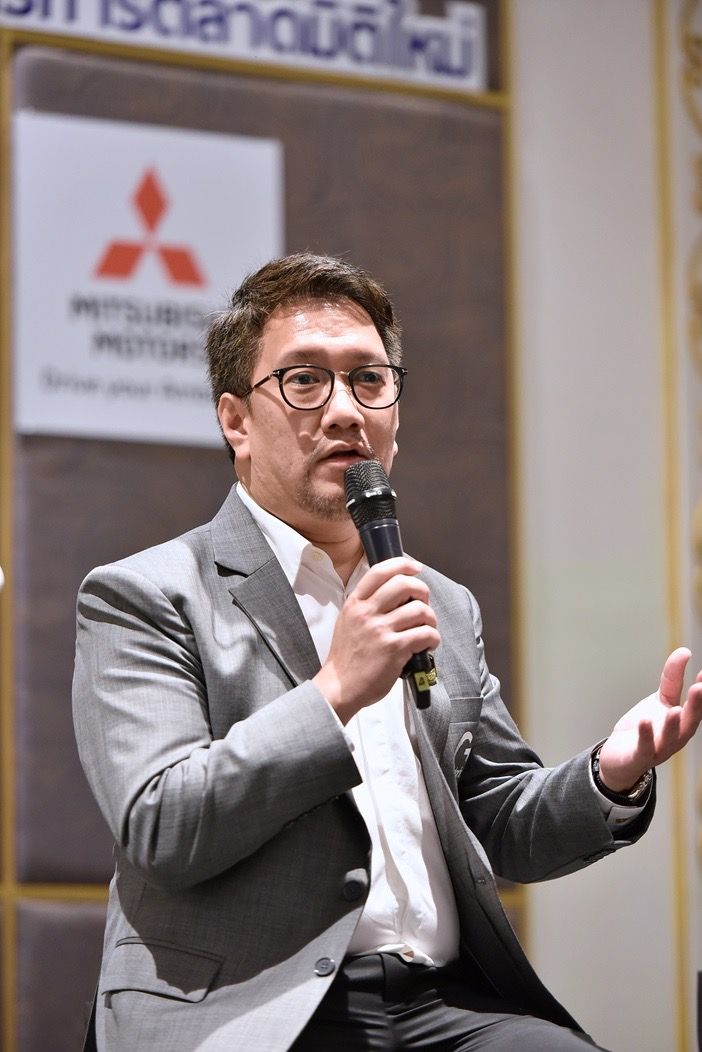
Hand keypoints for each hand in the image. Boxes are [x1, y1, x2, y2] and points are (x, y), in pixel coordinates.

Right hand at [313, 557, 439, 723]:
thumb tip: (398, 592)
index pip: (379, 572)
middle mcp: (367, 613)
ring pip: (419, 610)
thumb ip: (366, 605)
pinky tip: (427, 645)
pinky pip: (425, 634)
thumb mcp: (348, 621)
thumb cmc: (347, 656)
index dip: (402, 565)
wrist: (340, 686)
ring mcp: (380, 630)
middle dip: (422, 591)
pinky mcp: (394, 649)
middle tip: (423, 602)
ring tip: (426, 628)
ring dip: (430, 619)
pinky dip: (433, 638)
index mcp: (355, 603)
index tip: (416, 568)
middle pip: (404, 585)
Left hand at [598, 647, 701, 791]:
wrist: (620, 757)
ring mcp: (659, 750)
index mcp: (683, 723)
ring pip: (670, 739)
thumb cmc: (645, 729)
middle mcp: (676, 738)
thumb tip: (684, 651)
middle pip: (689, 723)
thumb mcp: (660, 700)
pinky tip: (645, 722)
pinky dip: (646, 736)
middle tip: (700, 688)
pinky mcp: (639, 757)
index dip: (701, 693)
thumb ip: (672, 678)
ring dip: (673, 725)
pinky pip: (644, 748)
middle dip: (696, 706)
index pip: (696, 707)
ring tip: (675, 710)